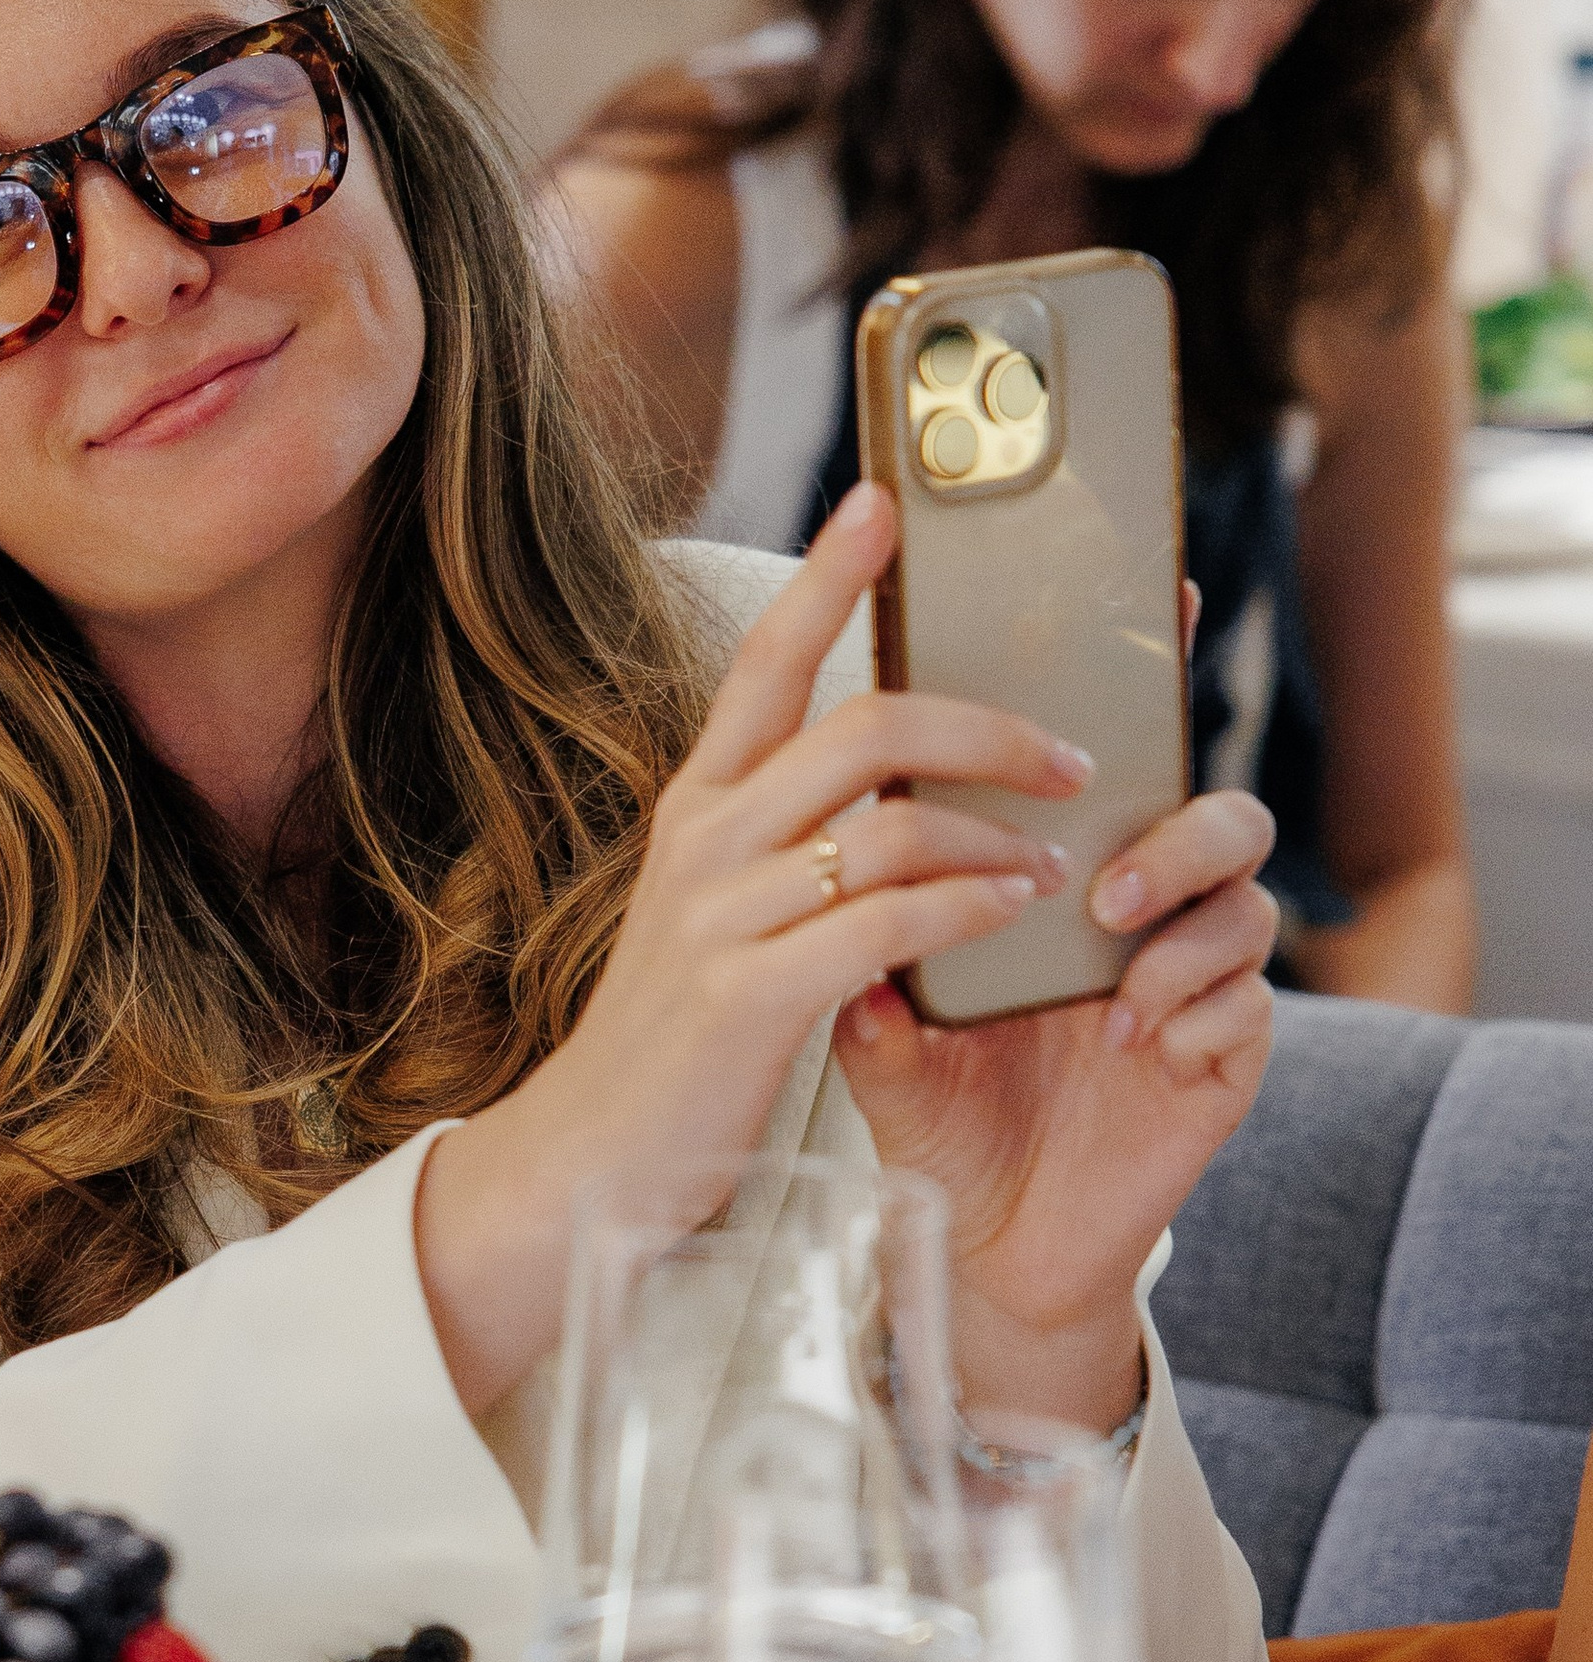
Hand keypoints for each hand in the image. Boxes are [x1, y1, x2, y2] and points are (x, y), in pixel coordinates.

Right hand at [418, 486, 1083, 1420]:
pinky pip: (889, 923)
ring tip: (1057, 860)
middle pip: (859, 724)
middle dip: (982, 725)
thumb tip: (895, 787)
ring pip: (889, 821)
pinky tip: (1016, 919)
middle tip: (1067, 752)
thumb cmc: (680, 1037)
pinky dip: (971, 912)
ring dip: (997, 834)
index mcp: (700, 807)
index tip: (883, 505)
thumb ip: (788, 844)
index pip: (768, 664)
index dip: (827, 579)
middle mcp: (707, 840)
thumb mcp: (721, 913)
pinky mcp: (753, 995)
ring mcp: (725, 914)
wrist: (594, 1157)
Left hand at [835, 784, 1277, 1426]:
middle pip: (1226, 828)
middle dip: (1180, 843)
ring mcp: (1193, 998)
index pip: (1123, 792)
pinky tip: (1144, 1052)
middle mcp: (1143, 933)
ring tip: (1115, 1000)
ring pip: (1250, 913)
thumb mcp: (892, 1064)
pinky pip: (1253, 1012)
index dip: (1111, 766)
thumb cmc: (947, 1129)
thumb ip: (876, 1005)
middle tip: (1106, 895)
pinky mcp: (1225, 1070)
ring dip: (1188, 940)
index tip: (1051, 785)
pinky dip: (1204, 1019)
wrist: (995, 1250)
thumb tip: (851, 938)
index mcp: (1067, 901)